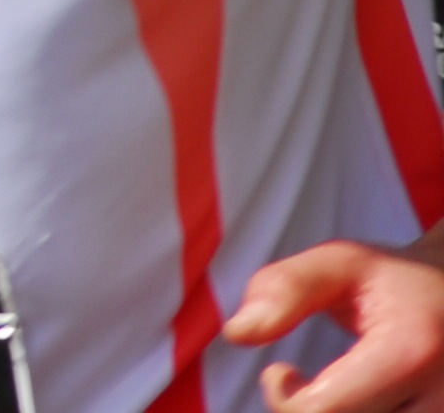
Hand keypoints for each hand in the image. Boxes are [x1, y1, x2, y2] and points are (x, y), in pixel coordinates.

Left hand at [226, 237, 443, 411]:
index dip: (283, 399)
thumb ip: (287, 288)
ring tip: (335, 398)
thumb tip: (237, 333)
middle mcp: (443, 400)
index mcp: (412, 352)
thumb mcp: (343, 263)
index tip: (281, 371)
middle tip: (305, 387)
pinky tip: (357, 408)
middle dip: (310, 412)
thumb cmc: (397, 282)